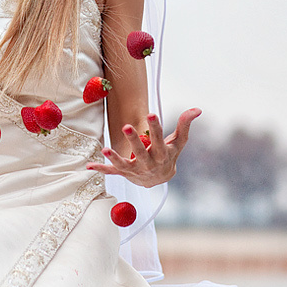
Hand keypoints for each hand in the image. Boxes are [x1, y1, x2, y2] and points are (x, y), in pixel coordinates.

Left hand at [86, 108, 200, 187]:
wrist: (161, 178)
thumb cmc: (169, 155)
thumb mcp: (178, 142)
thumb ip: (185, 124)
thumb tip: (197, 108)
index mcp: (161, 154)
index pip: (159, 139)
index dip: (155, 127)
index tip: (151, 114)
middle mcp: (148, 164)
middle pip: (140, 152)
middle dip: (134, 140)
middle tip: (126, 126)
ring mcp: (135, 170)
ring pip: (124, 164)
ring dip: (114, 158)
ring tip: (106, 150)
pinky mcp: (124, 173)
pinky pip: (112, 172)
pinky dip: (101, 169)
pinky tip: (90, 165)